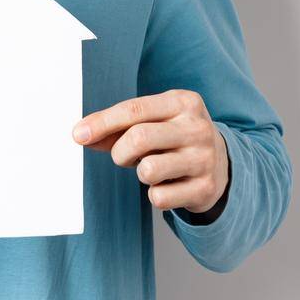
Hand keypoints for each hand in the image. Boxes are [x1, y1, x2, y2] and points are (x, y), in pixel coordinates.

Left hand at [72, 89, 228, 212]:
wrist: (222, 164)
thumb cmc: (174, 137)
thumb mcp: (154, 122)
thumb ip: (118, 127)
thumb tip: (81, 134)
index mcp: (183, 102)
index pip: (134, 109)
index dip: (102, 122)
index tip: (78, 135)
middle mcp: (197, 127)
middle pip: (138, 138)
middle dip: (120, 152)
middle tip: (124, 157)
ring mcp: (204, 158)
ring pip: (148, 170)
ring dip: (140, 173)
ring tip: (152, 168)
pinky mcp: (205, 188)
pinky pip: (159, 197)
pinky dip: (155, 194)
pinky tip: (169, 185)